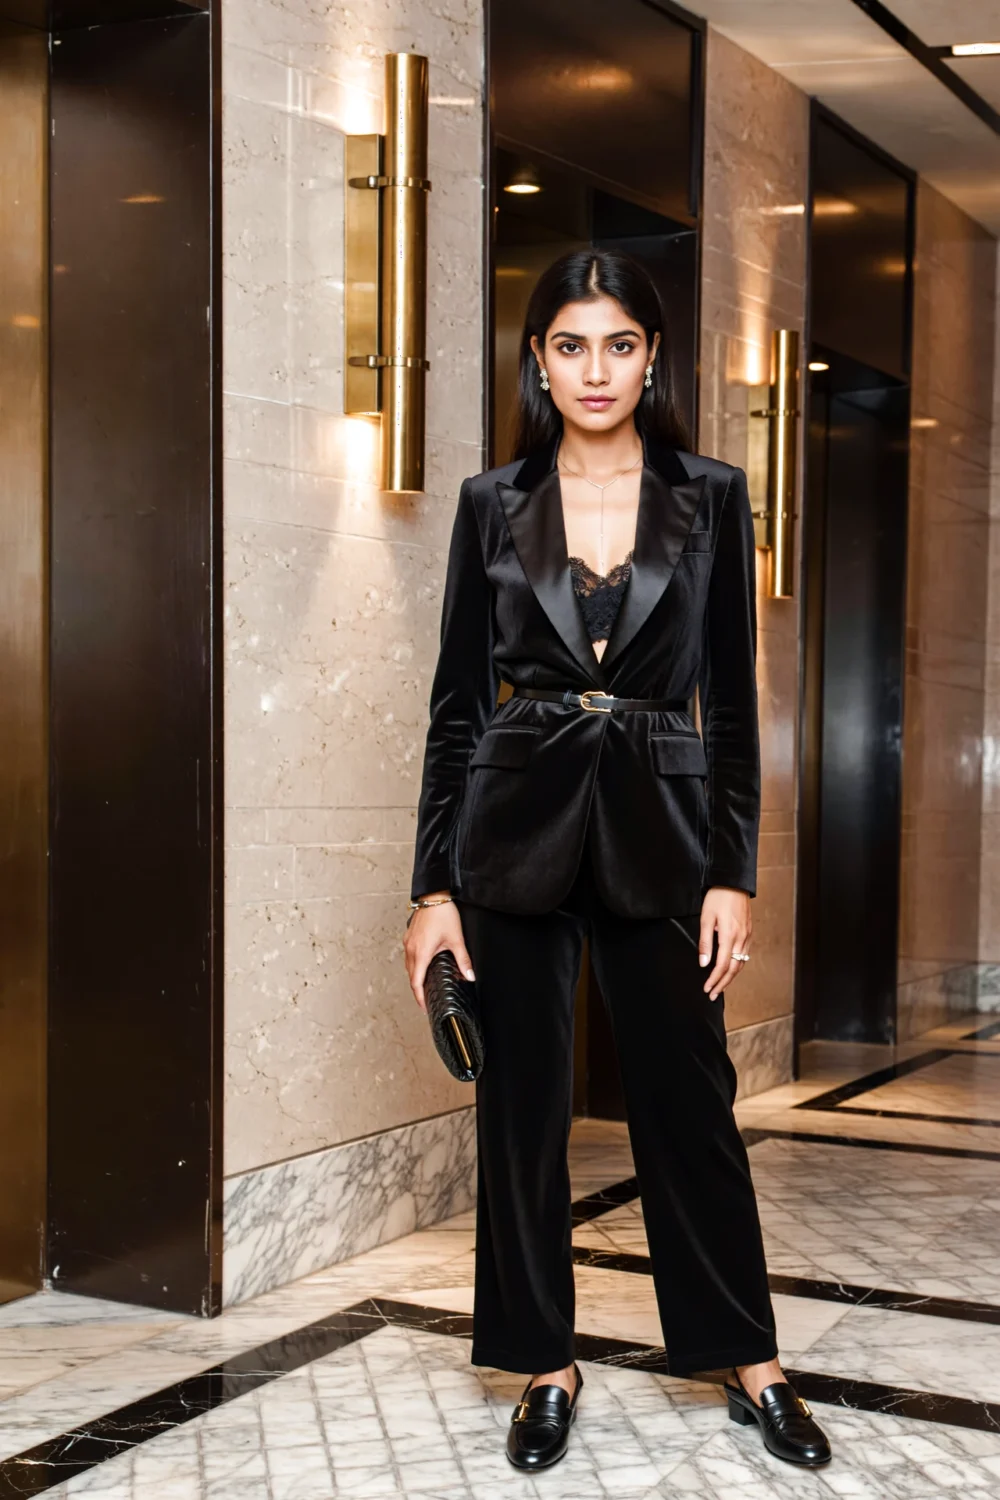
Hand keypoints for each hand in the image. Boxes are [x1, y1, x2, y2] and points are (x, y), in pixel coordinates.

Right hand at [404, 891, 475, 1012]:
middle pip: (411, 976)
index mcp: (421, 952)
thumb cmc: (443, 913)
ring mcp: (408, 942)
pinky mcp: (409, 936)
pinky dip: (414, 965)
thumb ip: (463, 960)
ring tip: (424, 985)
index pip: (416, 981)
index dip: (419, 997)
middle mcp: (411, 948)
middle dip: (418, 989)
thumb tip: (469, 975)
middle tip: (425, 1000)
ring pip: (409, 966)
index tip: (424, 1007)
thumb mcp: (456, 939)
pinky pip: (409, 956)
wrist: (434, 895)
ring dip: (415, 977)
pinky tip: (422, 965)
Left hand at [698, 886, 750, 999]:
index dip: (714, 980)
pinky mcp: (749, 932)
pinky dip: (737, 966)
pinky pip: (744, 954)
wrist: (734, 883)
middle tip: (713, 995)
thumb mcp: (706, 918)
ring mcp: (747, 936)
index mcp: (729, 936)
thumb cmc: (717, 897)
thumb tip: (704, 963)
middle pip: (733, 969)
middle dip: (723, 984)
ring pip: (741, 963)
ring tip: (721, 986)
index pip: (722, 965)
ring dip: (730, 977)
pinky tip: (731, 969)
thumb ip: (705, 942)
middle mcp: (741, 938)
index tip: (706, 989)